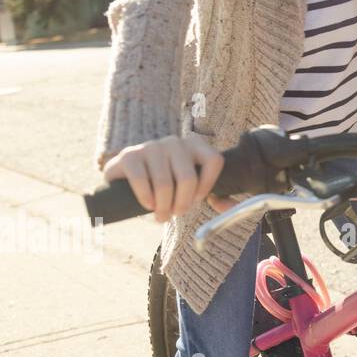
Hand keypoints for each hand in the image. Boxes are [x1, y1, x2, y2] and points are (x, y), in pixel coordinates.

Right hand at [100, 134, 227, 222]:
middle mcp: (174, 141)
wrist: (126, 180)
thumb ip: (216, 196)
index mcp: (195, 144)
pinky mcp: (129, 155)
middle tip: (175, 214)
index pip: (214, 160)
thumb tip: (230, 207)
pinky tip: (148, 205)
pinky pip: (141, 180)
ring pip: (164, 184)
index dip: (207, 185)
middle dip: (182, 204)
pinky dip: (146, 199)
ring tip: (161, 215)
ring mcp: (151, 146)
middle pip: (188, 177)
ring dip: (163, 207)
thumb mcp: (192, 188)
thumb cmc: (167, 185)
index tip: (197, 200)